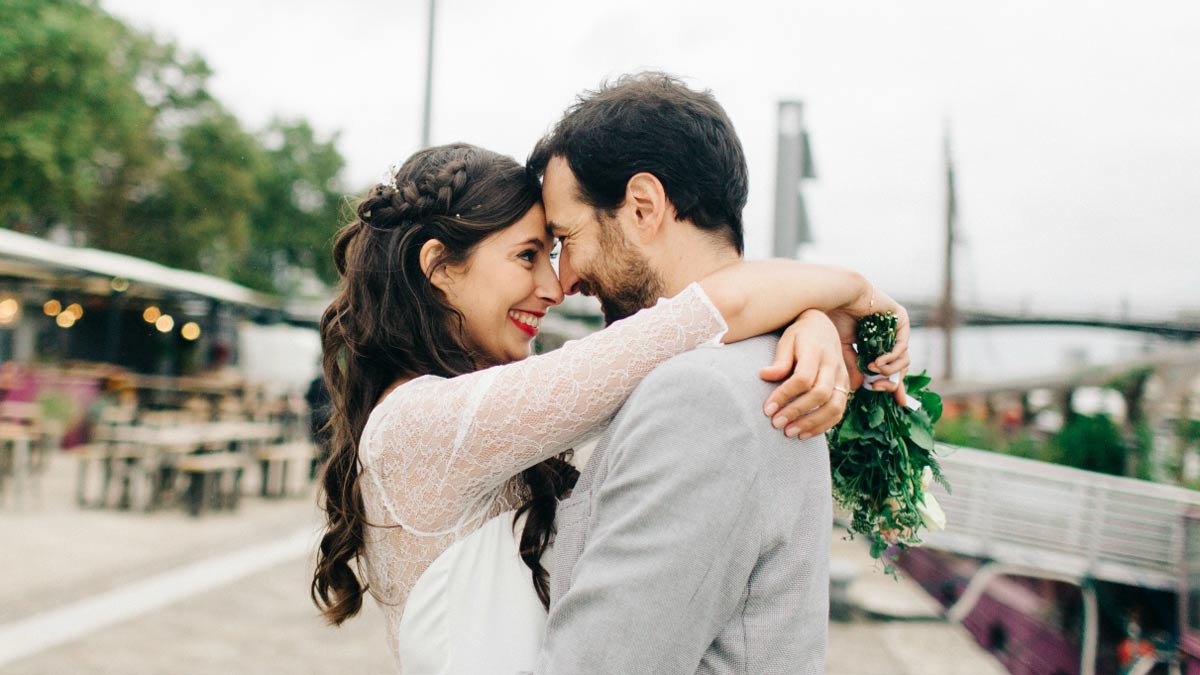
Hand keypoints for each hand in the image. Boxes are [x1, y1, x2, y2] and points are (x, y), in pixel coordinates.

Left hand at [758, 309, 849, 438]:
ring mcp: (842, 377)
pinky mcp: (845, 387)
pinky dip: (823, 425)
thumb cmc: (800, 335)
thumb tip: (764, 375)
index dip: (784, 395)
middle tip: (777, 424)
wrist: (824, 327)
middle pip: (820, 394)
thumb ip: (779, 360)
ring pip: (834, 406)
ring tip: (790, 433)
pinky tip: (805, 434)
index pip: (803, 378)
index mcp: (816, 351)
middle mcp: (833, 365)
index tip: (767, 408)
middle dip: (797, 412)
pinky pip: (839, 411)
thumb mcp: (786, 340)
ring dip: (812, 423)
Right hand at [831, 287, 912, 404]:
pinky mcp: (900, 319)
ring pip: (904, 360)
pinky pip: (902, 347)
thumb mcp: (842, 349)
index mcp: (875, 344)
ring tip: (873, 370)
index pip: (890, 370)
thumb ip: (852, 367)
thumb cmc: (835, 317)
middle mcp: (888, 338)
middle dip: (892, 382)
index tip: (897, 403)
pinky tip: (877, 362)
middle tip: (878, 388)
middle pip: (900, 368)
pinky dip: (891, 359)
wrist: (837, 295)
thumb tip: (856, 389)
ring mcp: (895, 329)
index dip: (893, 386)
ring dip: (889, 370)